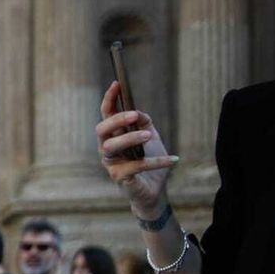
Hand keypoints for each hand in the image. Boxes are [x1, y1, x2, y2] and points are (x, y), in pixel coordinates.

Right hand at [96, 83, 177, 218]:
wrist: (154, 189)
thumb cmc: (149, 161)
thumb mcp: (151, 137)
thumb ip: (144, 123)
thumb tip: (139, 113)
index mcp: (113, 135)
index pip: (106, 114)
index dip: (109, 99)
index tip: (117, 84)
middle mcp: (107, 148)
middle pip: (102, 129)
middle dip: (117, 120)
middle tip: (136, 115)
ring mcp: (111, 163)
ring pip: (112, 147)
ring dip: (130, 138)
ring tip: (149, 136)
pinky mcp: (120, 178)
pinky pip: (134, 166)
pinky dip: (155, 162)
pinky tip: (173, 160)